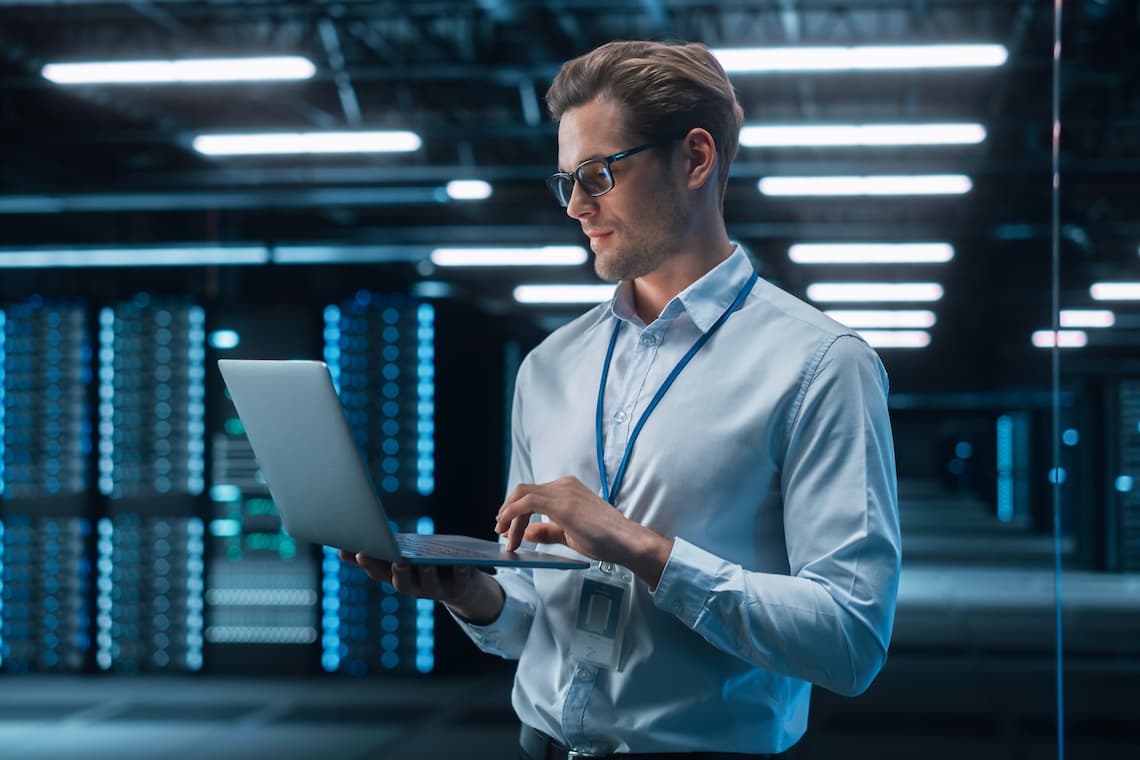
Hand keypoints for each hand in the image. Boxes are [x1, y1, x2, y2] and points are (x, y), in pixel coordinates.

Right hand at [338, 550, 504, 624]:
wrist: (461, 588)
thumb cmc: (425, 565)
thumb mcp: (403, 557)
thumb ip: (380, 552)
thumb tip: (341, 549)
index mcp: (397, 578)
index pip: (378, 572)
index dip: (367, 563)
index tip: (357, 551)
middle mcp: (414, 588)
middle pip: (402, 583)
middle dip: (397, 571)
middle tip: (396, 559)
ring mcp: (436, 591)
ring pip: (429, 584)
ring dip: (426, 573)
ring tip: (426, 562)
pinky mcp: (459, 588)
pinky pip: (459, 580)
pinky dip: (460, 571)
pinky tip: (460, 562)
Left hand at [494, 475, 673, 587]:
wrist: (626, 541)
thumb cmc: (605, 540)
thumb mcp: (569, 534)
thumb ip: (546, 532)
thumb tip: (525, 533)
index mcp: (568, 489)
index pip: (532, 495)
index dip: (515, 512)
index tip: (508, 530)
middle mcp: (564, 484)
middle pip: (523, 492)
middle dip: (508, 511)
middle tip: (501, 532)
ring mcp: (563, 490)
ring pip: (522, 496)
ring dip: (509, 516)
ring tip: (505, 536)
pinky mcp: (561, 502)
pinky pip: (527, 502)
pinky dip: (513, 514)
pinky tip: (509, 530)